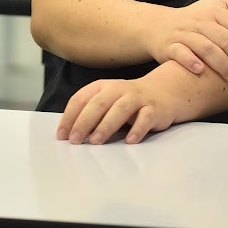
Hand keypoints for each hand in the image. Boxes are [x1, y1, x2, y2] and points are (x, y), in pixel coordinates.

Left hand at [57, 75, 187, 144]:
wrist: (165, 91)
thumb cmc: (129, 101)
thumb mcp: (108, 101)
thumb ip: (91, 114)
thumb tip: (70, 135)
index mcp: (103, 87)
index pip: (81, 99)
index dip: (70, 117)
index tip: (62, 135)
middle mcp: (119, 89)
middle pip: (99, 103)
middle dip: (85, 121)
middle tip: (75, 139)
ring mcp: (138, 98)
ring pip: (121, 108)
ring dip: (107, 125)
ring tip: (96, 140)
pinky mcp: (155, 108)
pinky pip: (146, 118)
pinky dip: (137, 129)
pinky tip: (130, 140)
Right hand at [147, 0, 227, 81]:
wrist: (158, 25)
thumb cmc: (197, 18)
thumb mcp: (218, 6)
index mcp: (215, 11)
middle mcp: (200, 21)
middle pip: (225, 40)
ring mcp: (183, 33)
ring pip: (206, 48)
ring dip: (222, 64)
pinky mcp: (168, 46)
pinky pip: (180, 53)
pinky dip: (191, 61)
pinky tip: (201, 71)